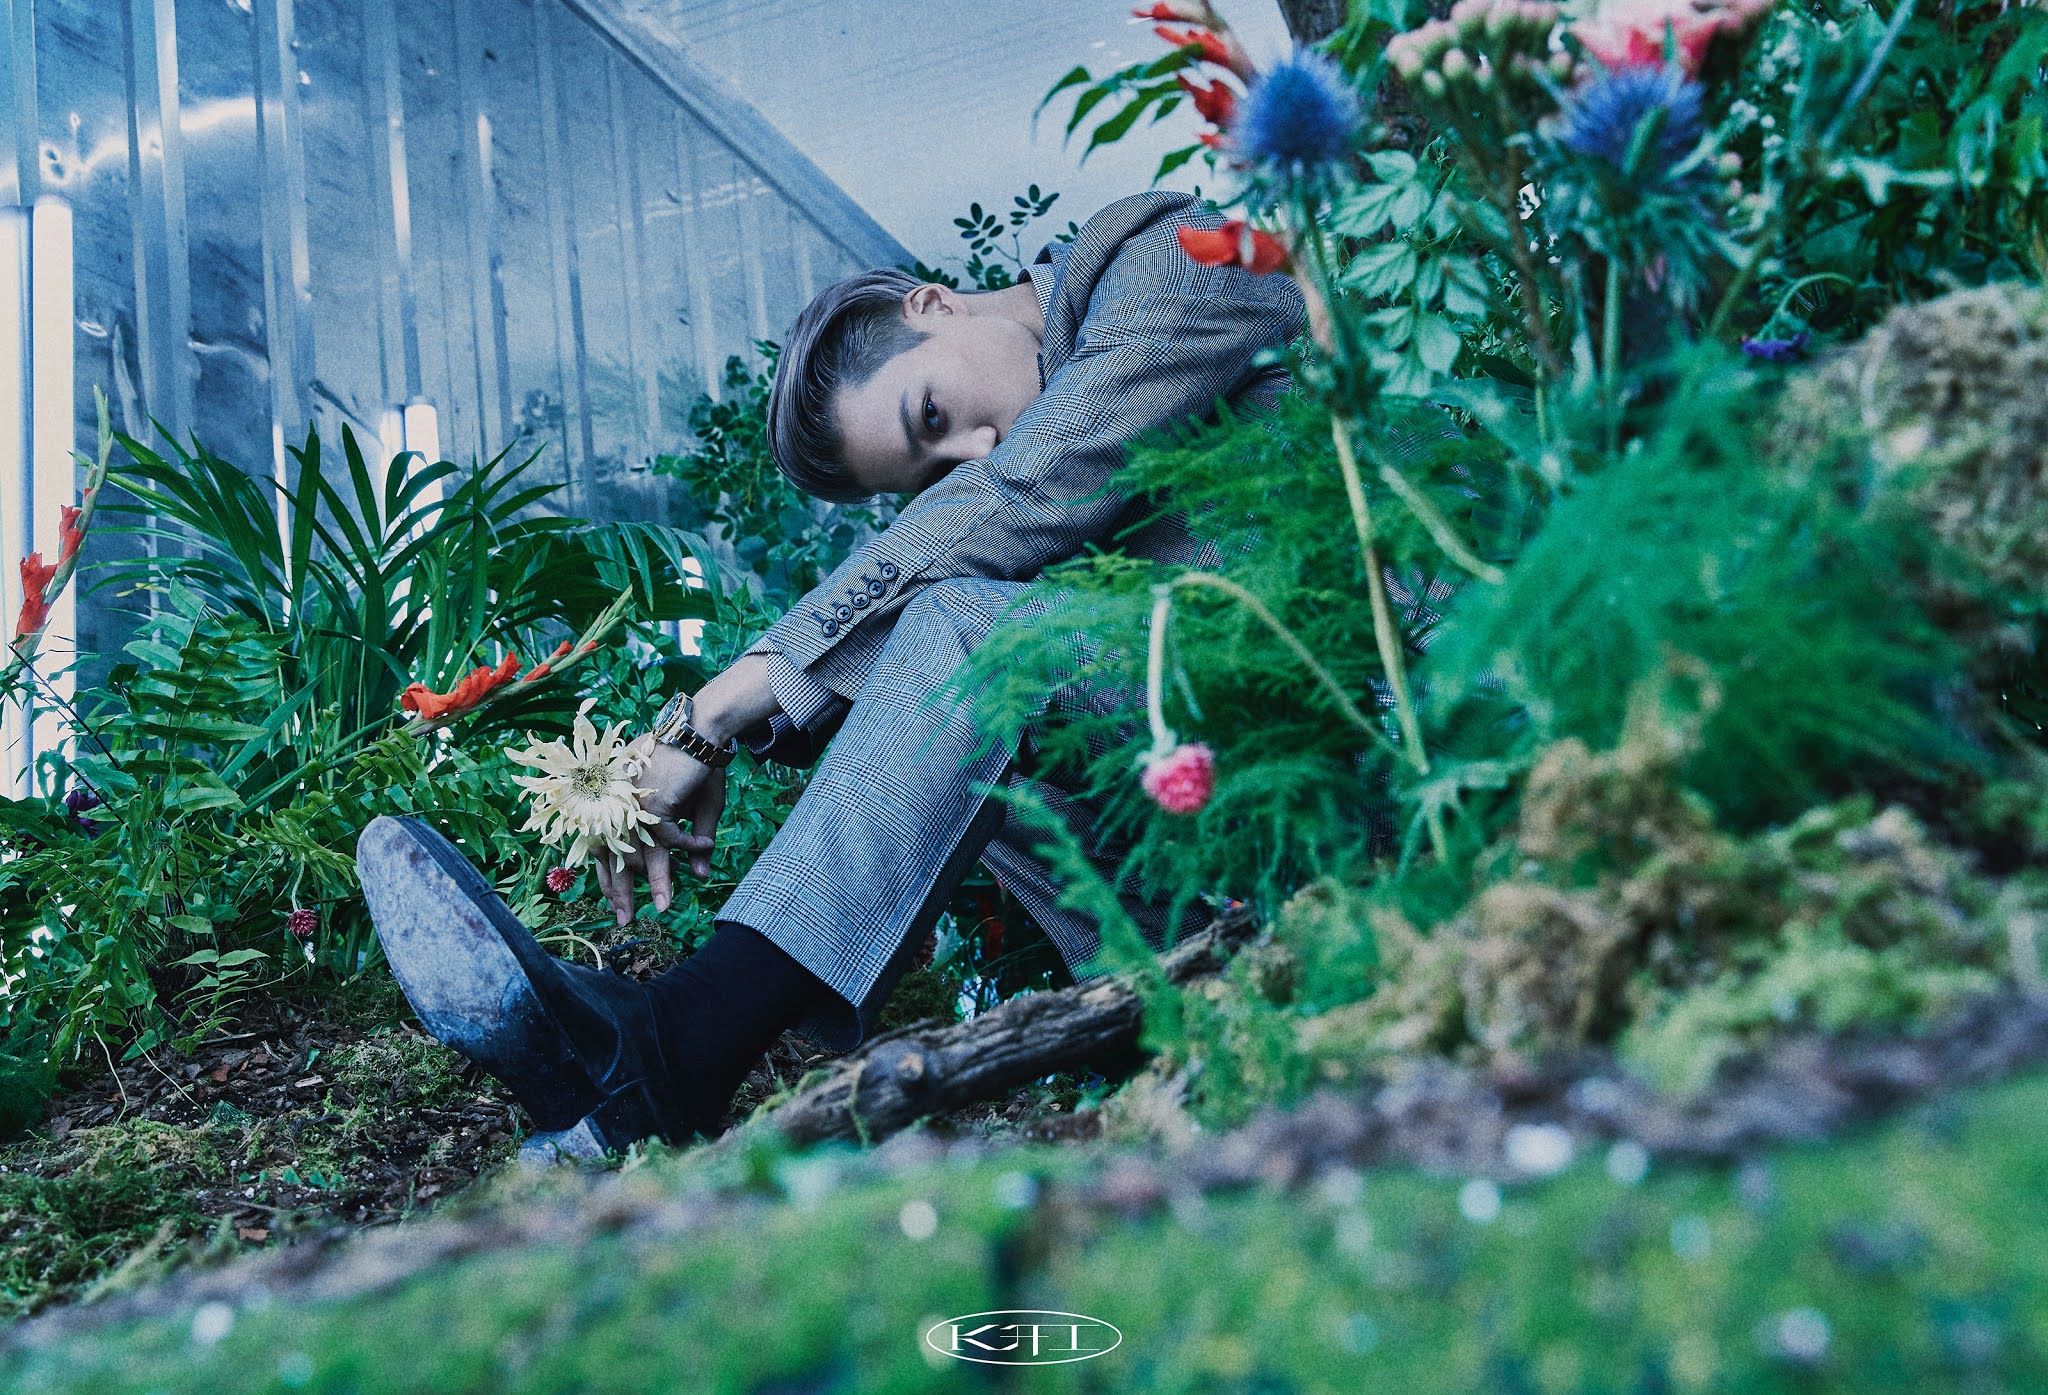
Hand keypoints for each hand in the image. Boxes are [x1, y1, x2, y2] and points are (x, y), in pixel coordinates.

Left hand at [590, 738, 727, 926]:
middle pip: (616, 857)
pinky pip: (671, 839)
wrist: (700, 730)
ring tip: (664, 908)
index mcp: (620, 804)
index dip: (610, 876)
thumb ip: (694, 843)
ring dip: (657, 882)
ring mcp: (633, 806)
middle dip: (622, 892)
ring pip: (642, 854)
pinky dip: (689, 847)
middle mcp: (620, 805)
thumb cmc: (696, 764)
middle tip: (624, 920)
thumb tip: (700, 876)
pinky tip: (703, 848)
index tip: (615, 902)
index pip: (606, 847)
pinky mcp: (653, 803)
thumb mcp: (697, 808)